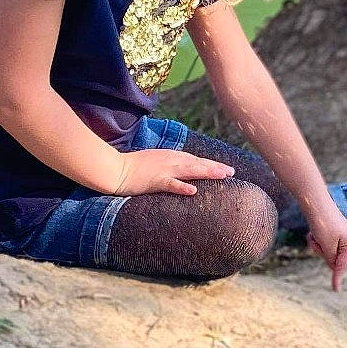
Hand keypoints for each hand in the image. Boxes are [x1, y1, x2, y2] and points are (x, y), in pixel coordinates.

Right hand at [114, 149, 235, 197]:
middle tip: (232, 172)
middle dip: (215, 167)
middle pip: (197, 164)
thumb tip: (182, 173)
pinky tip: (193, 191)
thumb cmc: (132, 167)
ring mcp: (163, 170)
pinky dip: (182, 187)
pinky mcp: (154, 181)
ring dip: (206, 173)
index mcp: (170, 156)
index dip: (211, 164)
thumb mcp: (154, 162)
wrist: (114, 169)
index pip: (195, 160)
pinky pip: (170, 184)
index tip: (226, 169)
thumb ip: (169, 166)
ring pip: (189, 171)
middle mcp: (170, 160)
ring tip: (222, 176)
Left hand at [306, 206, 346, 289]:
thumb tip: (333, 265)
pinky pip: (321, 242)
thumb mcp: (327, 245)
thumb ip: (331, 258)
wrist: (315, 202)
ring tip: (314, 234)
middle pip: (333, 258)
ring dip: (317, 246)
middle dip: (322, 253)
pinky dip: (315, 239)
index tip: (336, 290)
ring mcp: (338, 234)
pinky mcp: (329, 230)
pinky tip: (312, 231)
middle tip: (316, 241)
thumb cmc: (322, 223)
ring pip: (325, 250)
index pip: (343, 264)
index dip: (337, 278)